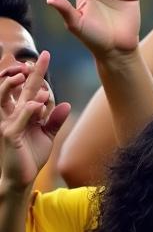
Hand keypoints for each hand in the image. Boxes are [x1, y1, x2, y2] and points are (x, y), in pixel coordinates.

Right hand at [0, 53, 70, 189]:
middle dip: (21, 72)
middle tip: (31, 61)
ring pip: (4, 99)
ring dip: (13, 86)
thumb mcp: (47, 134)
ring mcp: (7, 123)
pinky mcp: (9, 135)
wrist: (22, 176)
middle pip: (14, 88)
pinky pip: (17, 120)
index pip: (29, 87)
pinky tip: (37, 104)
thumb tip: (66, 105)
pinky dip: (27, 111)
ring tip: (25, 76)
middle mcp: (11, 114)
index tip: (46, 55)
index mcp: (21, 111)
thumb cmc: (31, 153)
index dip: (37, 72)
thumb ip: (55, 120)